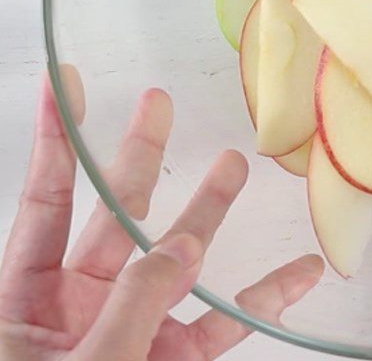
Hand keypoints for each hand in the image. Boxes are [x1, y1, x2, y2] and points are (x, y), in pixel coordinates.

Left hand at [0, 73, 322, 360]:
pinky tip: (301, 272)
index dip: (60, 139)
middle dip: (136, 157)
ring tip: (235, 164)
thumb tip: (182, 247)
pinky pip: (223, 327)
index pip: (48, 200)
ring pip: (176, 260)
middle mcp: (79, 306)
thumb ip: (128, 308)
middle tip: (157, 102)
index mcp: (26, 301)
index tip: (65, 82)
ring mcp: (132, 333)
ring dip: (208, 214)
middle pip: (114, 214)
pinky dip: (264, 300)